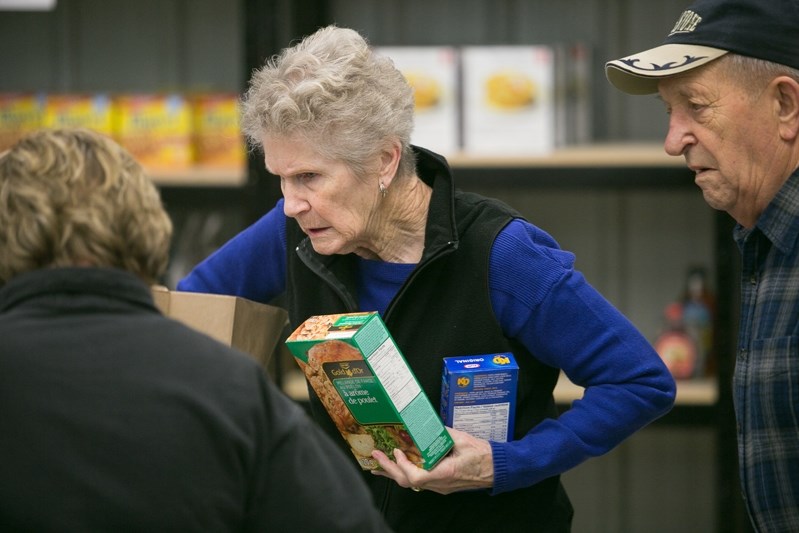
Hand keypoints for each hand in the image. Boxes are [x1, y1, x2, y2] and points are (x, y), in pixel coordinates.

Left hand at [370, 426, 493, 494]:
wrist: (497, 468)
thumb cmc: (482, 455)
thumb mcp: (461, 439)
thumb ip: (442, 432)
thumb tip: (425, 423)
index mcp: (444, 474)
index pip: (416, 477)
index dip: (403, 466)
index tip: (397, 451)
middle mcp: (439, 484)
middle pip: (408, 483)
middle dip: (389, 469)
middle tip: (375, 455)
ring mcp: (440, 487)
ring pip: (411, 484)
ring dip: (394, 472)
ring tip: (378, 464)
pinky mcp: (441, 484)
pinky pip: (419, 481)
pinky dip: (405, 473)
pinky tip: (398, 467)